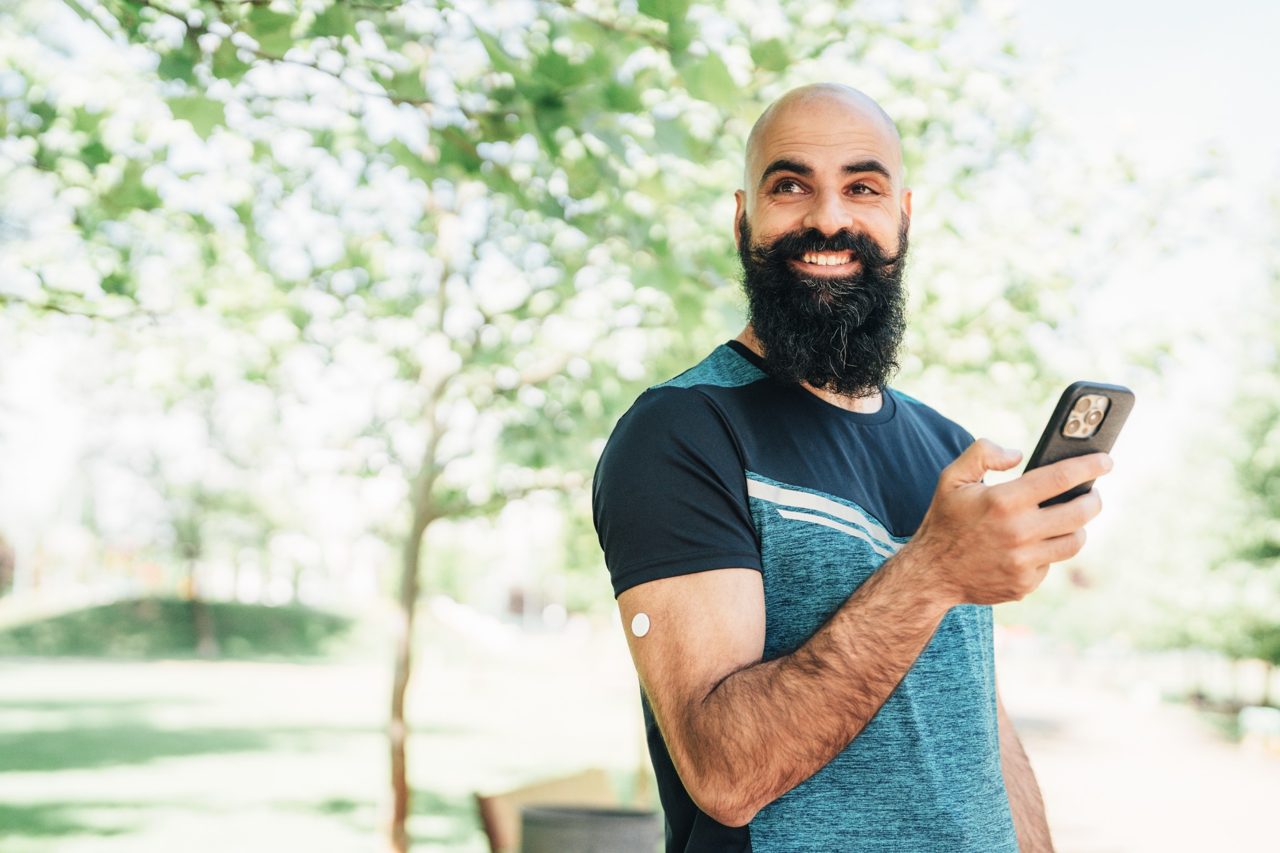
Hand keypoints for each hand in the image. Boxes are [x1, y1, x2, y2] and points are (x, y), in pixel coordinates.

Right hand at [907, 438, 1111, 605]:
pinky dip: (1049, 552)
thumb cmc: (944, 521)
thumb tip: (1017, 454)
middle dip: (1093, 499)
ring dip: (1078, 527)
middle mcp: (1018, 532)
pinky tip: (1034, 545)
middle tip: (1092, 493)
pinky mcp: (1025, 584)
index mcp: (1003, 501)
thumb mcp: (951, 478)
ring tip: (1069, 519)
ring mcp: (1024, 562)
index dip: (1090, 466)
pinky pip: (1051, 564)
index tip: (1106, 460)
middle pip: (1080, 512)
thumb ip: (982, 453)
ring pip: (1075, 542)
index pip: (1061, 478)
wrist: (931, 574)